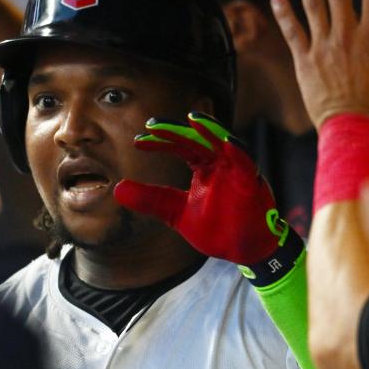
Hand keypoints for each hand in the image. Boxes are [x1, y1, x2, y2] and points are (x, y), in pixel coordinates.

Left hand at [114, 113, 287, 264]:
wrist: (244, 250)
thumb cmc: (216, 228)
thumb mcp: (175, 213)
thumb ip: (150, 200)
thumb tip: (117, 189)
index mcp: (202, 166)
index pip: (179, 146)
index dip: (160, 141)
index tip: (138, 141)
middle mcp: (219, 162)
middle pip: (196, 139)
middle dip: (176, 131)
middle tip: (153, 126)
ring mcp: (236, 169)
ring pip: (223, 142)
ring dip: (209, 129)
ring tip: (192, 119)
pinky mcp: (252, 181)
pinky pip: (246, 162)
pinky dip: (238, 151)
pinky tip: (226, 141)